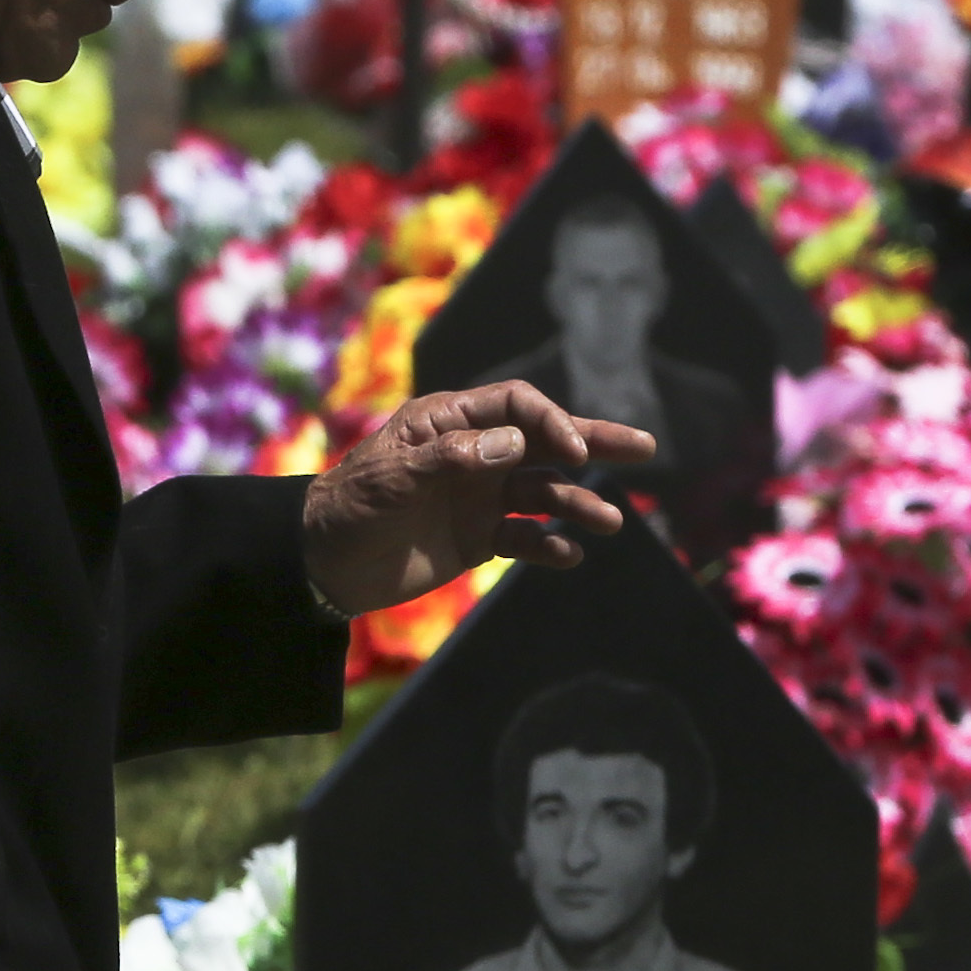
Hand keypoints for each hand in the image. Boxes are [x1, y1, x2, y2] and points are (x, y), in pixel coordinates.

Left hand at [300, 382, 657, 619]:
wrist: (324, 562)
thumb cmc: (351, 505)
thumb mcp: (394, 476)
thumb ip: (453, 458)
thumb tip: (515, 445)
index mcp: (451, 421)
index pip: (519, 408)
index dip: (551, 422)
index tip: (573, 451)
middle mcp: (474, 453)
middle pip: (546, 443)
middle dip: (594, 445)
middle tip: (645, 448)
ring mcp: (480, 496)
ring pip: (543, 494)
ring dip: (577, 505)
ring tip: (612, 523)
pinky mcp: (477, 538)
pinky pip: (524, 539)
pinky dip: (548, 546)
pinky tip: (570, 555)